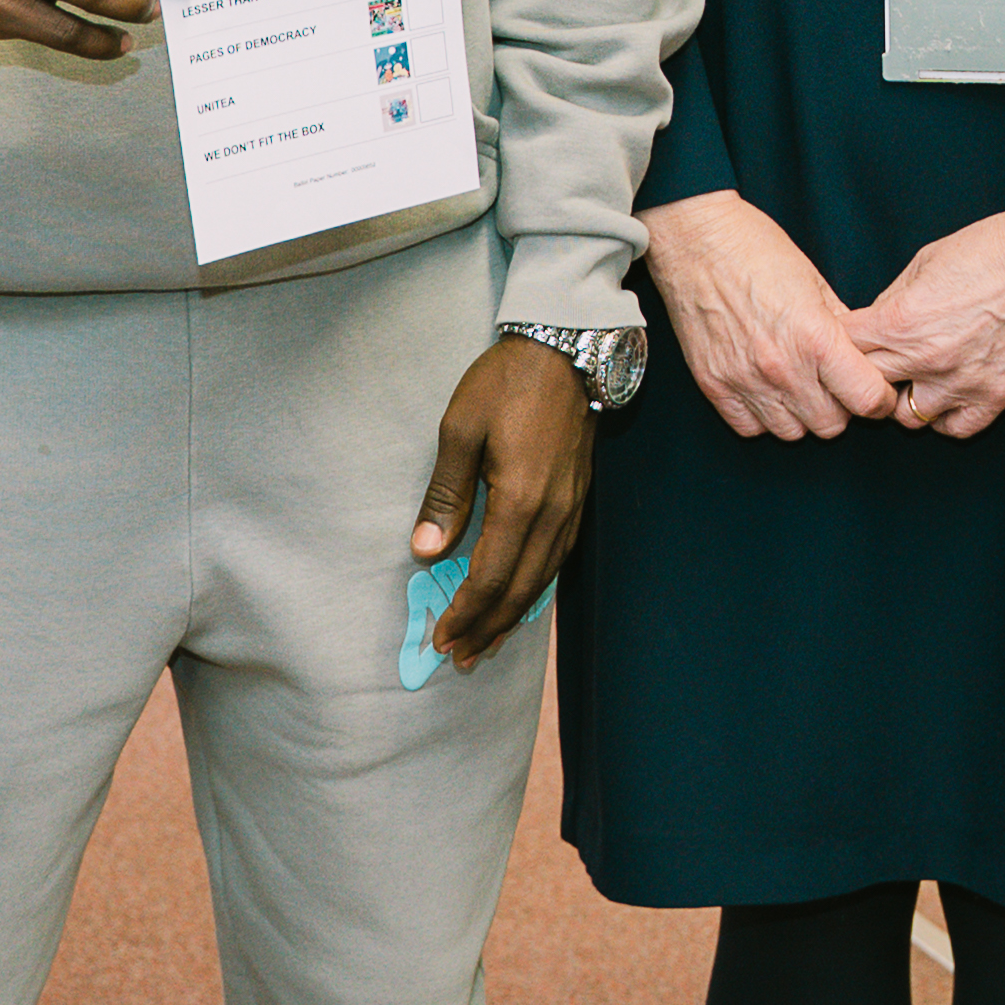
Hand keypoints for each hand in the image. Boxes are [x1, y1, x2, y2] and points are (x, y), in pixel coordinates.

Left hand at [411, 336, 594, 669]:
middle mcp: (552, 514)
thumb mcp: (460, 429)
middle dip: (488, 628)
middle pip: (519, 590)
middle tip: (460, 657)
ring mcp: (571, 508)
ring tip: (488, 641)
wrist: (567, 347)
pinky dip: (536, 588)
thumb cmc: (505, 383)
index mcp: (520, 501)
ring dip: (513, 616)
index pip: (490, 578)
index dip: (465, 614)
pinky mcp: (579, 499)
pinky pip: (558, 559)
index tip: (441, 638)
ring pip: (542, 580)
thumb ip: (445, 494)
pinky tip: (521, 596)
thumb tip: (426, 550)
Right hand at [644, 191, 893, 440]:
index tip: (877, 394)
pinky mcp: (713, 385)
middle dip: (842, 409)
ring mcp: (744, 380)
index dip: (879, 400)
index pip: (865, 399)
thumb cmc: (756, 249)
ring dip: (803, 415)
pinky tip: (768, 391)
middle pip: (830, 425)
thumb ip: (841, 326)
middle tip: (835, 385)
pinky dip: (764, 416)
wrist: (696, 239)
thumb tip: (861, 355)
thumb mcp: (815, 281)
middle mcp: (781, 367)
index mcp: (814, 337)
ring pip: (792, 433)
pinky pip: (750, 428)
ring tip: (800, 386)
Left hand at [854, 202, 1004, 441]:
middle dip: (864, 371)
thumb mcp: (926, 261)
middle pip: (867, 386)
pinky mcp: (997, 397)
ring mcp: (962, 384)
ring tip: (912, 376)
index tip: (845, 336)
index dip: (839, 341)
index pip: (844, 348)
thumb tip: (872, 324)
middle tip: (873, 358)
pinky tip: (945, 393)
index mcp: (902, 322)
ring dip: (903, 397)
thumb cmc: (993, 247)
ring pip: (907, 417)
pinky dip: (944, 416)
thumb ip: (892, 301)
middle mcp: (926, 360)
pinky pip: (954, 428)